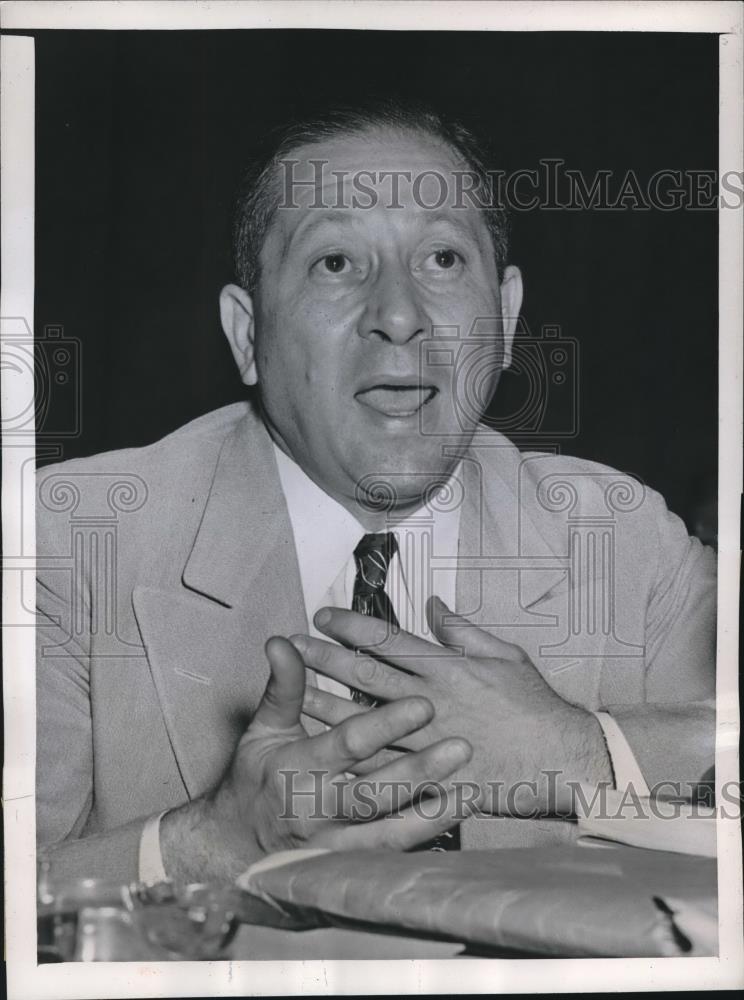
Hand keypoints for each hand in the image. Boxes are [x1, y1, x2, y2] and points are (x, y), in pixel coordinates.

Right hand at [160, 634, 472, 883]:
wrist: (231, 846)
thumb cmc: (255, 779)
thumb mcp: (264, 729)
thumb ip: (284, 687)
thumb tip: (282, 642)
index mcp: (298, 767)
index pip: (347, 743)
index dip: (385, 723)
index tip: (424, 703)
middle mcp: (316, 810)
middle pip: (374, 792)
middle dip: (420, 770)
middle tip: (462, 746)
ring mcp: (331, 847)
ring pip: (387, 833)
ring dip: (431, 815)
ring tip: (471, 793)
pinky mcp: (344, 872)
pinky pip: (388, 861)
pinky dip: (420, 844)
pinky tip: (450, 827)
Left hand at [294, 597, 611, 817]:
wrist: (562, 757)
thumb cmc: (535, 704)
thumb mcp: (506, 656)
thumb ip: (464, 631)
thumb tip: (434, 603)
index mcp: (447, 668)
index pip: (388, 640)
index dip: (351, 625)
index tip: (322, 616)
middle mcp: (431, 701)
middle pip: (366, 677)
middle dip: (325, 659)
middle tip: (291, 646)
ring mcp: (428, 742)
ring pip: (365, 724)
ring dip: (326, 708)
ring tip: (292, 694)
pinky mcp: (433, 778)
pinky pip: (386, 774)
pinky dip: (354, 765)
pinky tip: (324, 757)